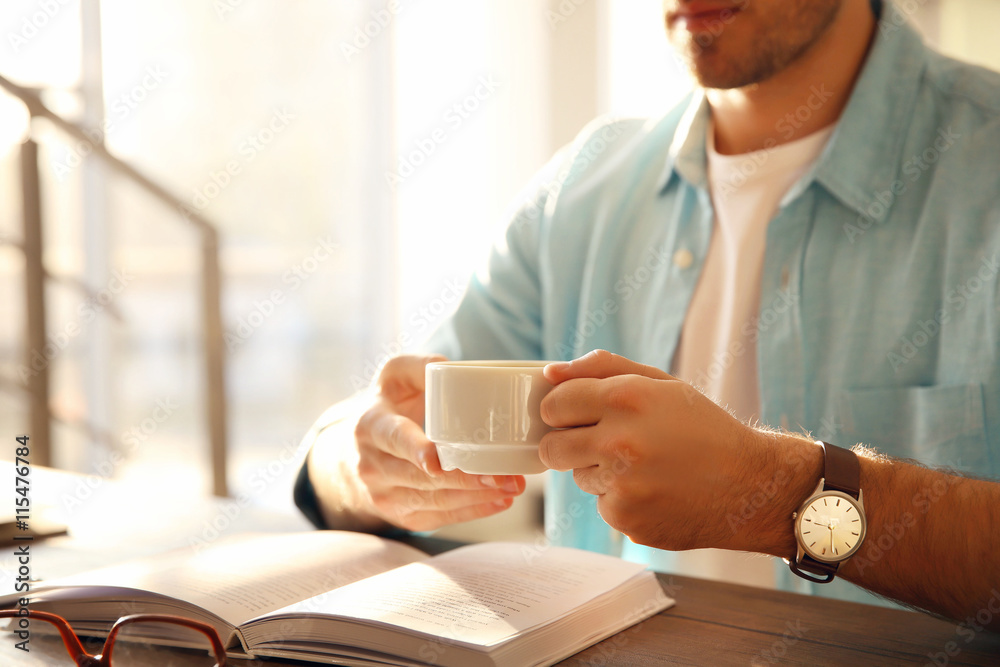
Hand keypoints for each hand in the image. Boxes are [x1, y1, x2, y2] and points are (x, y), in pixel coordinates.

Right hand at [347, 354, 524, 531]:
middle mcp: (371, 466)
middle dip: (465, 479)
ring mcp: (384, 496)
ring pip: (434, 502)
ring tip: (512, 486)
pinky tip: (499, 501)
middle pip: (422, 478)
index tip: (439, 460)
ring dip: (476, 497)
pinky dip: (471, 512)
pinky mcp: (400, 516)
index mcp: (370, 426)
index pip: (394, 439)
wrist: (356, 452)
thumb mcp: (393, 377)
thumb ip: (417, 366)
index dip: (416, 451)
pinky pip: (438, 519)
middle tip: (504, 475)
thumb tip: (449, 367)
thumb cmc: (387, 406)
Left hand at [538, 350, 814, 553]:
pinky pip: (601, 504)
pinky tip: (653, 491)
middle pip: (552, 447)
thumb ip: (603, 369)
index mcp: (626, 398)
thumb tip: (550, 373)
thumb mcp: (661, 384)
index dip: (561, 410)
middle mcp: (620, 441)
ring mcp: (622, 484)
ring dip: (598, 472)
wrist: (750, 485)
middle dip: (565, 444)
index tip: (572, 414)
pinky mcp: (626, 518)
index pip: (554, 404)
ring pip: (577, 476)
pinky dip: (620, 498)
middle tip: (597, 443)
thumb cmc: (702, 429)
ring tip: (643, 466)